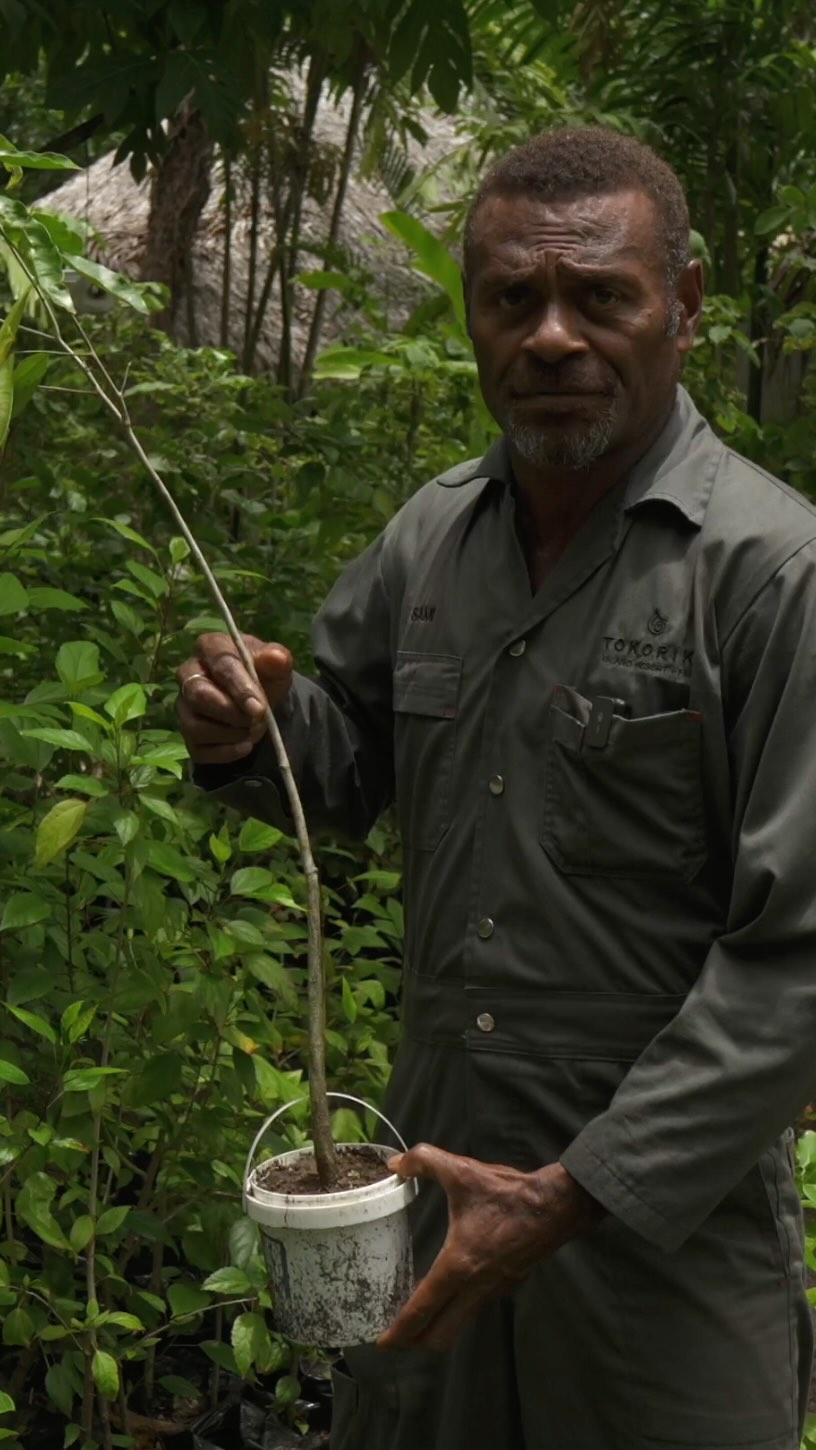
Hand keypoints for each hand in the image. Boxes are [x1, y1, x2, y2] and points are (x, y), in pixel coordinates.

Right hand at [177, 632, 292, 764]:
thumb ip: (277, 659)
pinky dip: (226, 752)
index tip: (258, 708)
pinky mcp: (186, 733)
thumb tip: (276, 657)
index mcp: (210, 647)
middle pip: (199, 695)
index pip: (220, 663)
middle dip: (233, 713)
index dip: (239, 687)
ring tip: (253, 731)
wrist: (258, 702)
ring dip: (231, 733)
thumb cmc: (263, 676)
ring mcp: (183, 705)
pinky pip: (198, 749)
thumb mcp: (276, 666)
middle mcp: (188, 673)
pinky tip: (245, 746)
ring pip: (195, 726)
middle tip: (258, 719)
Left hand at [378, 1145, 604, 1353]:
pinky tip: (447, 1293)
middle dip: (415, 1342)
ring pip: (458, 1326)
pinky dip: (454, 1313)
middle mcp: (474, 1287)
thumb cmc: (508, 1193)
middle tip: (395, 1334)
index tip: (381, 1344)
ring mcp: (492, 1291)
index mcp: (459, 1265)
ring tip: (416, 1316)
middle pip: (440, 1335)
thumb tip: (395, 1163)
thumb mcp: (463, 1171)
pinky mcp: (504, 1286)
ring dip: (436, 1328)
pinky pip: (472, 1310)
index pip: (423, 1310)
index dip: (400, 1331)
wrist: (557, 1206)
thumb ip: (425, 1162)